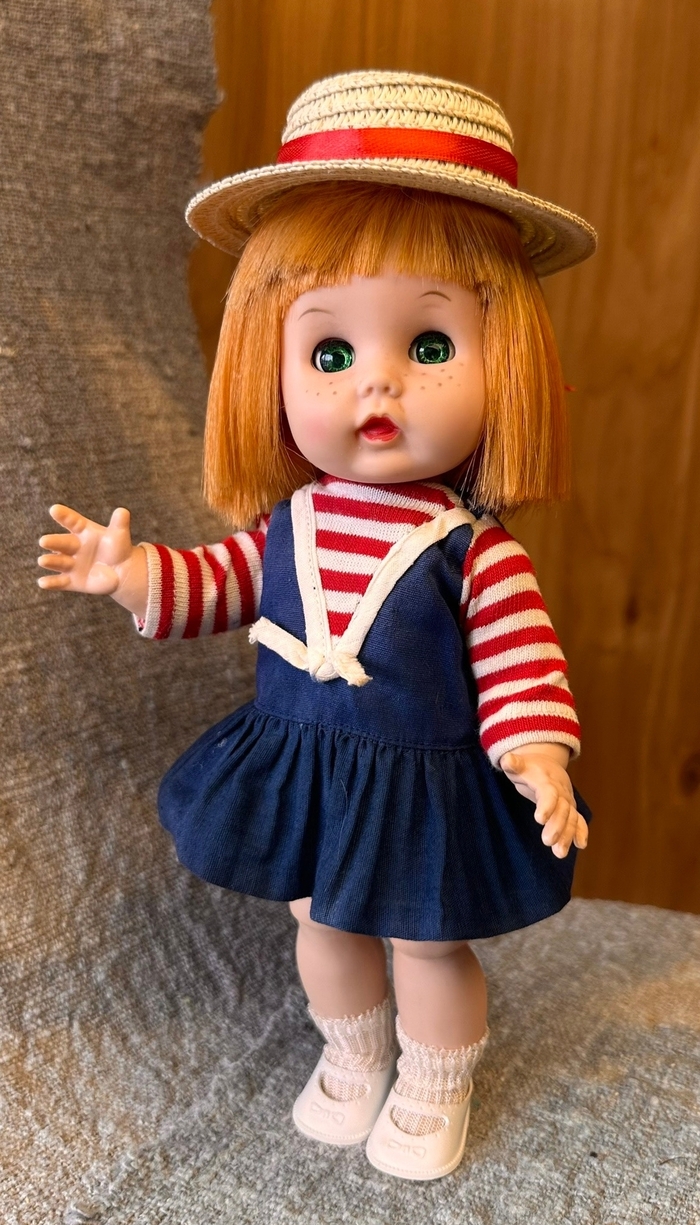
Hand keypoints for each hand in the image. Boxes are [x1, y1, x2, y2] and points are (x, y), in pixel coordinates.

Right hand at [37, 504, 146, 616]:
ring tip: (42, 560)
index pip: (72, 522)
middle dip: (53, 542)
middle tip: (44, 541)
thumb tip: (122, 512)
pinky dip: (51, 583)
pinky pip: (60, 582)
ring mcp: (71, 564)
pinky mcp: (71, 581)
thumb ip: (119, 524)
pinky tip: (42, 583)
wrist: (121, 571)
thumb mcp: (119, 535)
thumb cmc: (118, 549)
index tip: (54, 509)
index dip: (64, 516)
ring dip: (50, 561)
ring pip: (58, 562)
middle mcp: (73, 547)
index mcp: (82, 532)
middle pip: (61, 543)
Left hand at [499, 744, 587, 858]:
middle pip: (562, 810)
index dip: (546, 806)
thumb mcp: (517, 764)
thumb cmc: (528, 768)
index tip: (539, 819)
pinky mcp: (570, 809)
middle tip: (547, 841)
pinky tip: (581, 845)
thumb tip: (506, 759)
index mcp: (546, 782)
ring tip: (560, 853)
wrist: (547, 765)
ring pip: (571, 818)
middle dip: (557, 826)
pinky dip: (581, 832)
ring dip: (568, 835)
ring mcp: (567, 801)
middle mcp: (560, 793)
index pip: (549, 794)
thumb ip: (512, 764)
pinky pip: (579, 820)